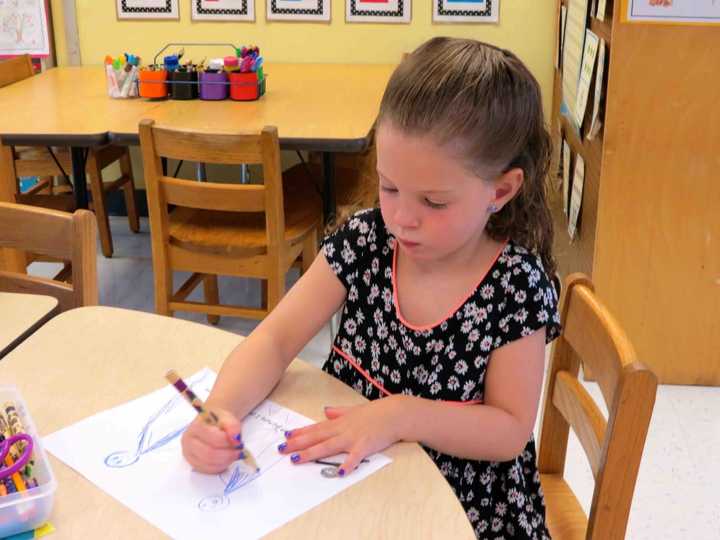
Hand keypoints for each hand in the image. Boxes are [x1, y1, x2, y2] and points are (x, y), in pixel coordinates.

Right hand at [181, 408, 243, 473]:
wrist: (213, 424)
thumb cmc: (219, 420)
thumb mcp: (227, 417)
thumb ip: (232, 426)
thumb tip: (236, 439)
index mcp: (195, 427)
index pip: (212, 438)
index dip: (227, 441)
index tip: (238, 441)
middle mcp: (188, 441)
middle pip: (209, 454)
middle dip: (228, 454)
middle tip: (239, 450)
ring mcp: (190, 454)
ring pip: (209, 464)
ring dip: (226, 461)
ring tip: (234, 453)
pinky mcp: (195, 464)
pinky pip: (209, 470)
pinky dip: (221, 466)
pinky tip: (227, 459)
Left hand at [277, 396, 404, 475]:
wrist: (395, 413)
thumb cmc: (376, 412)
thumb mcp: (354, 410)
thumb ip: (339, 412)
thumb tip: (326, 410)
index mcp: (339, 422)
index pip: (316, 428)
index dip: (300, 433)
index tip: (286, 436)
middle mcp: (342, 430)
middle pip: (316, 437)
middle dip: (297, 444)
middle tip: (281, 449)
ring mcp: (352, 438)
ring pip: (327, 446)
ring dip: (311, 453)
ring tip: (297, 459)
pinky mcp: (365, 446)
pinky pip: (354, 457)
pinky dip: (347, 464)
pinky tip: (340, 472)